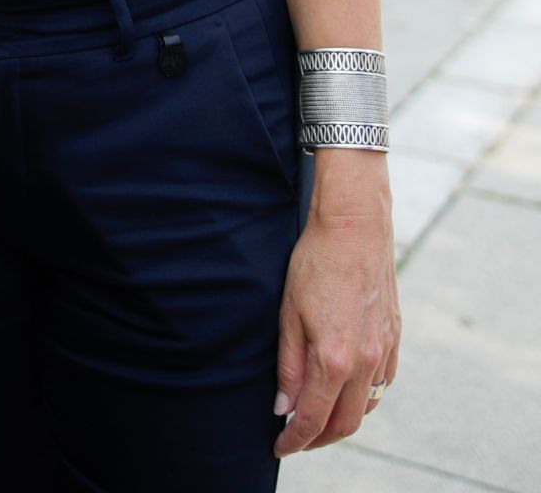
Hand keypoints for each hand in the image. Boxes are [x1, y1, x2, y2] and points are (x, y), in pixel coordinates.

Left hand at [274, 167, 400, 456]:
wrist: (355, 226)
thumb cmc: (315, 263)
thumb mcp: (289, 313)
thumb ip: (289, 365)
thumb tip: (284, 408)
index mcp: (336, 359)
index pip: (315, 418)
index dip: (296, 439)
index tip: (280, 447)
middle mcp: (367, 362)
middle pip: (346, 422)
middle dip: (320, 438)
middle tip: (297, 439)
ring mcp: (385, 350)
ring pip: (367, 405)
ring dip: (343, 418)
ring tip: (317, 416)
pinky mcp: (395, 337)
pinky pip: (382, 382)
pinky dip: (363, 396)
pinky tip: (346, 388)